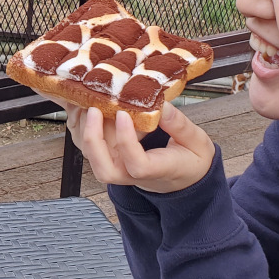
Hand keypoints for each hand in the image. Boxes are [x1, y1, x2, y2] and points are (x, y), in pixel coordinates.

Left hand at [64, 101, 215, 193]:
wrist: (183, 177)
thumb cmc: (189, 159)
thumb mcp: (196, 142)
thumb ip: (180, 125)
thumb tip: (161, 105)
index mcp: (159, 170)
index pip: (137, 165)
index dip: (126, 142)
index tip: (124, 115)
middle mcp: (133, 174)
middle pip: (105, 170)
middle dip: (94, 140)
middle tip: (94, 109)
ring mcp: (119, 168)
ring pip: (93, 158)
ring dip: (85, 131)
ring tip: (88, 101)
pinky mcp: (110, 159)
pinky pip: (90, 147)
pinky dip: (82, 127)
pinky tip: (83, 106)